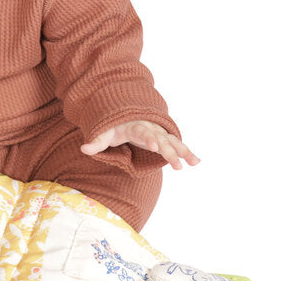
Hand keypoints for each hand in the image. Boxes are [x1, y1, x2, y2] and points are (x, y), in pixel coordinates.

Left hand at [80, 120, 199, 169]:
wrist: (125, 115)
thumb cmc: (115, 126)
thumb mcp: (104, 133)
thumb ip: (96, 142)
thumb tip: (84, 149)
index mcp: (136, 126)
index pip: (144, 132)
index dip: (150, 139)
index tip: (155, 146)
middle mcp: (151, 128)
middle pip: (162, 140)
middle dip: (169, 151)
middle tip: (176, 165)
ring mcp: (159, 133)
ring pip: (173, 142)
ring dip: (183, 152)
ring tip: (194, 163)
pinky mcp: (164, 139)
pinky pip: (177, 145)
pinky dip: (187, 152)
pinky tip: (197, 162)